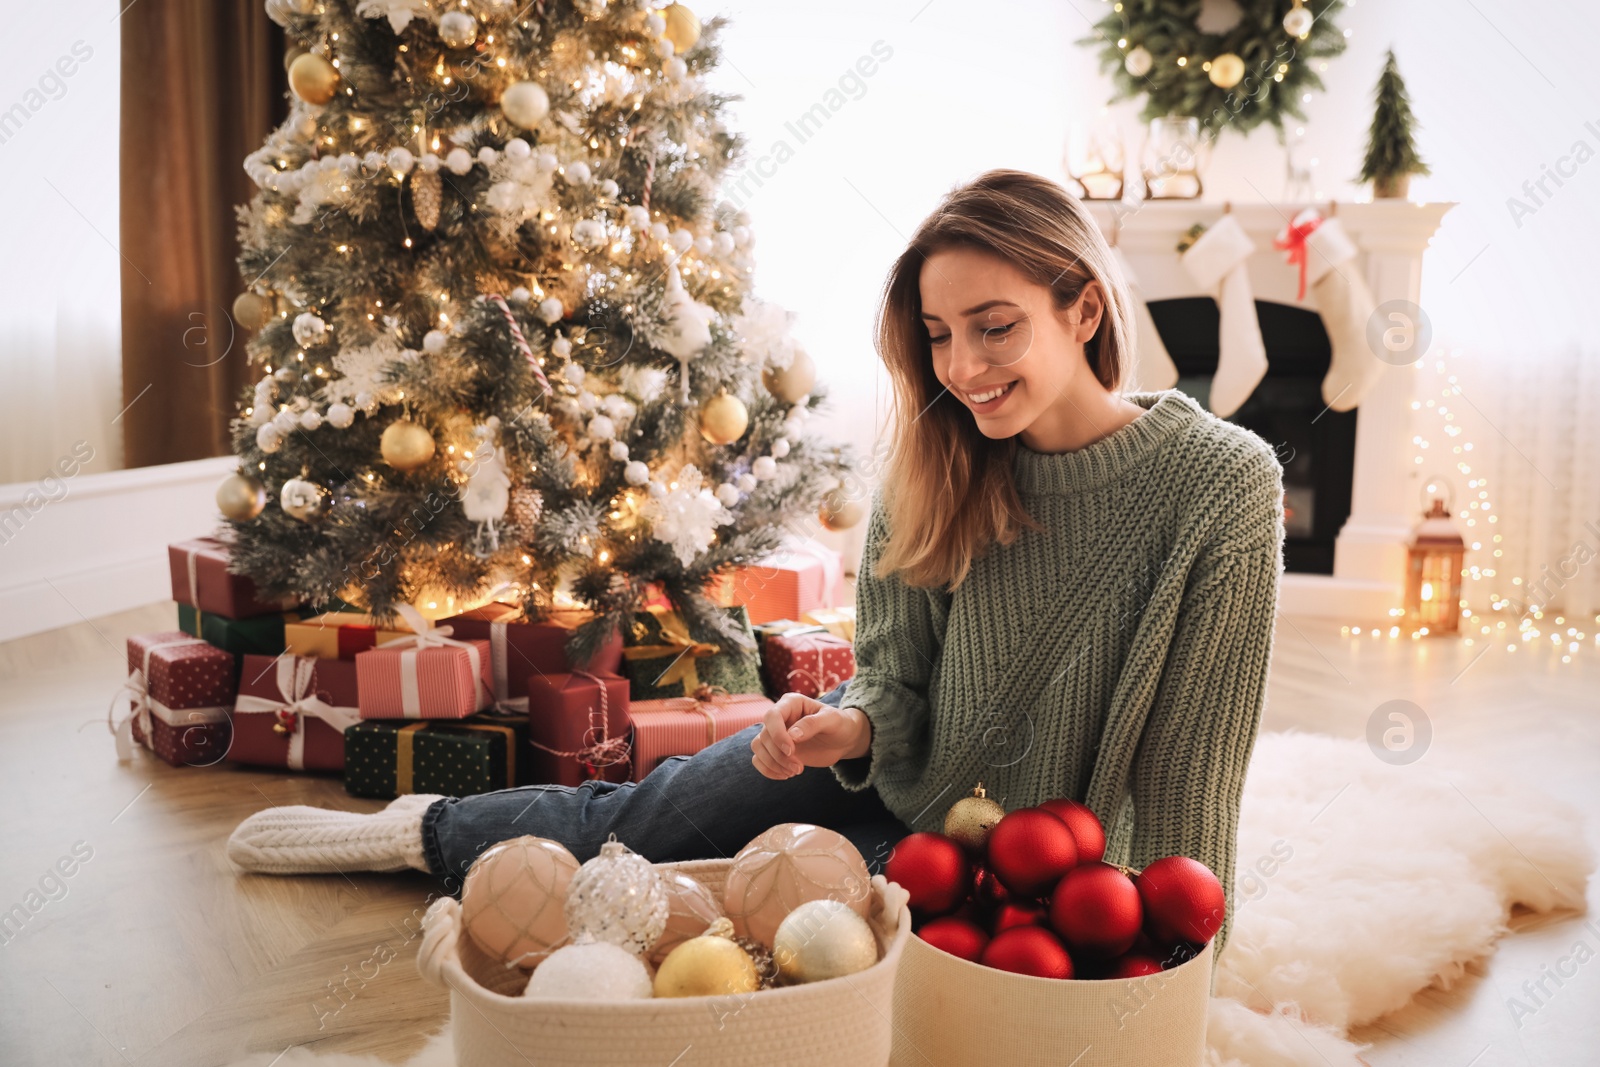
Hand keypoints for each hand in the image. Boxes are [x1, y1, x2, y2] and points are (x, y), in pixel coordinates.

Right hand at [750, 692, 871, 779]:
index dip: (777, 735)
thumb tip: (792, 735)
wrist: (843, 740)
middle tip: (799, 768)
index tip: (791, 751)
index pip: (772, 716)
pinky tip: (785, 775)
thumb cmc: (840, 725)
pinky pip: (759, 759)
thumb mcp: (832, 720)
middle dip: (779, 755)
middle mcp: (779, 717)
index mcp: (791, 703)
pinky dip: (768, 770)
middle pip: (764, 736)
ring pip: (758, 748)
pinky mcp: (775, 749)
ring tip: (794, 772)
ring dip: (773, 764)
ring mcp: (776, 733)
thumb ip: (812, 724)